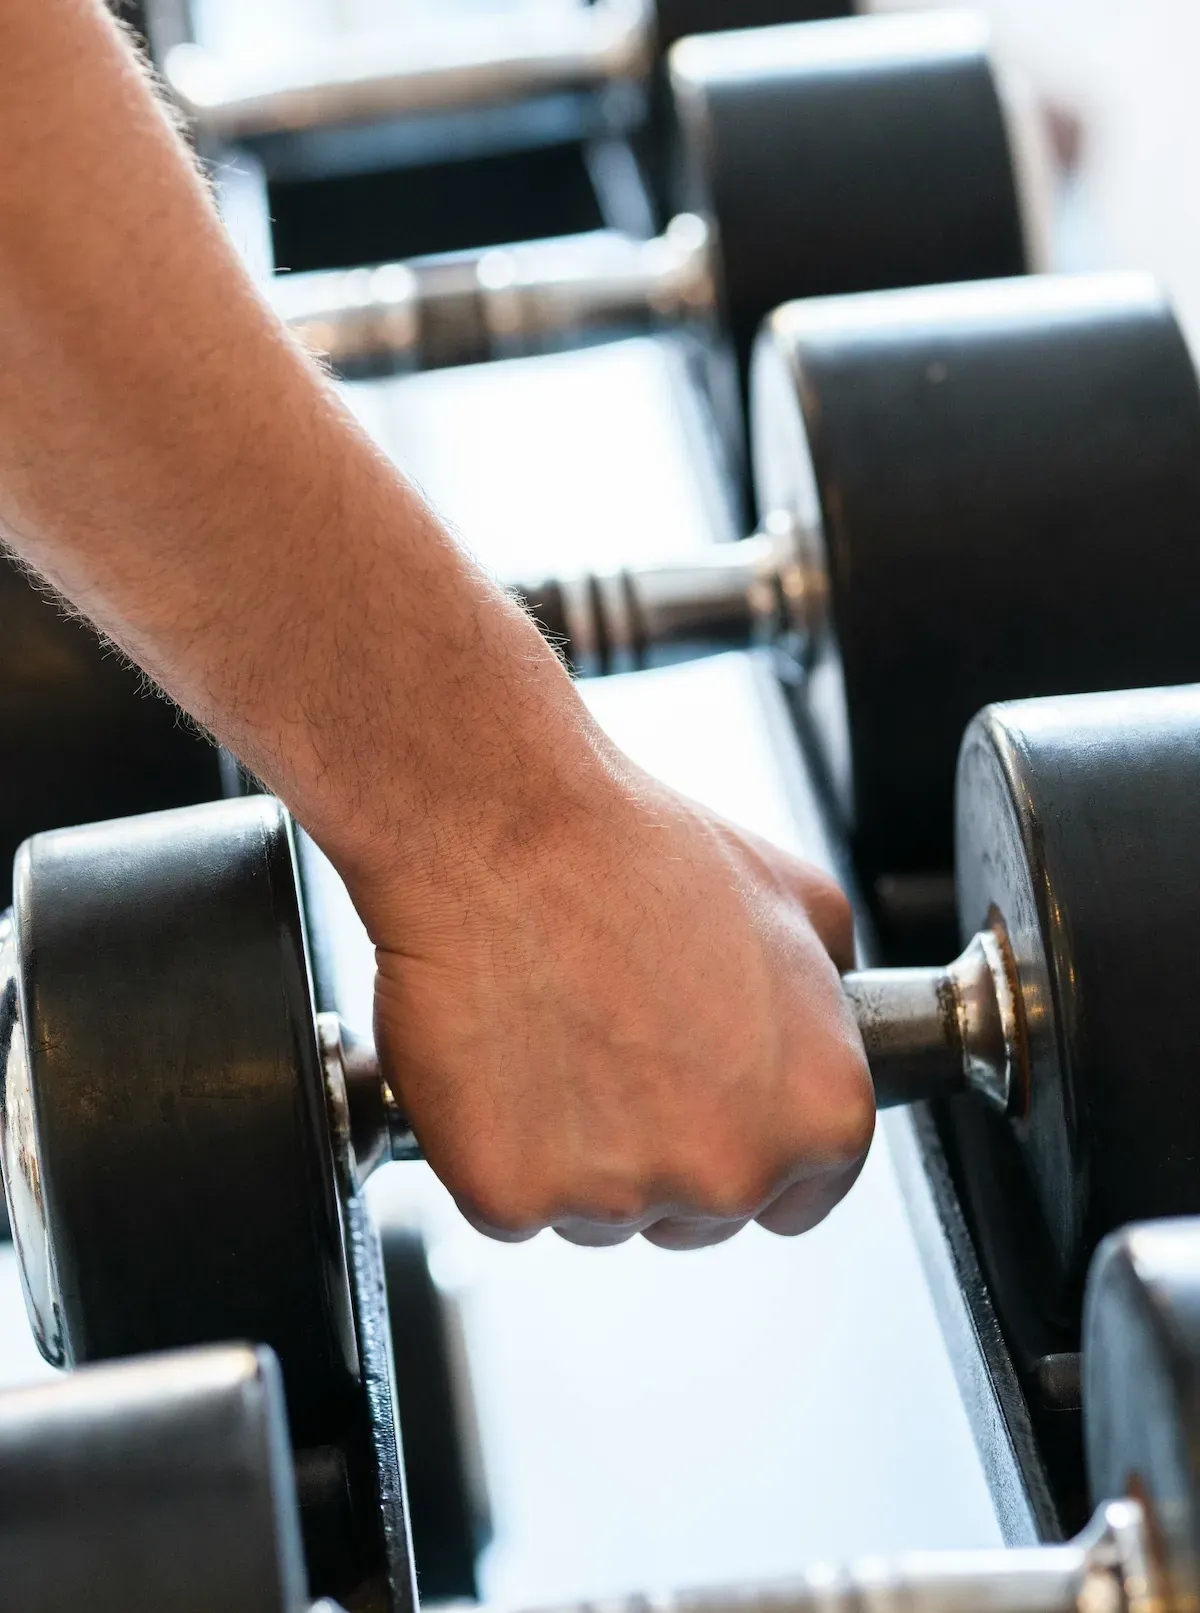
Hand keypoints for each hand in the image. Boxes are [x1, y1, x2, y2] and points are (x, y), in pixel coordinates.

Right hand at [368, 759, 873, 1249]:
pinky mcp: (511, 1195)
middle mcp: (731, 1171)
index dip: (745, 1143)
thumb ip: (832, 990)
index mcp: (821, 1112)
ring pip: (596, 1215)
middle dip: (658, 1151)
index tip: (700, 1102)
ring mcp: (618, 1195)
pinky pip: (507, 1205)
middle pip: (695, 1215)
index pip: (799, 1195)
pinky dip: (492, 1148)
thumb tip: (833, 1018)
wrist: (505, 833)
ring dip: (573, 1153)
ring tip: (554, 1035)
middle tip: (614, 1047)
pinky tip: (498, 1063)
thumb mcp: (797, 897)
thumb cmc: (638, 853)